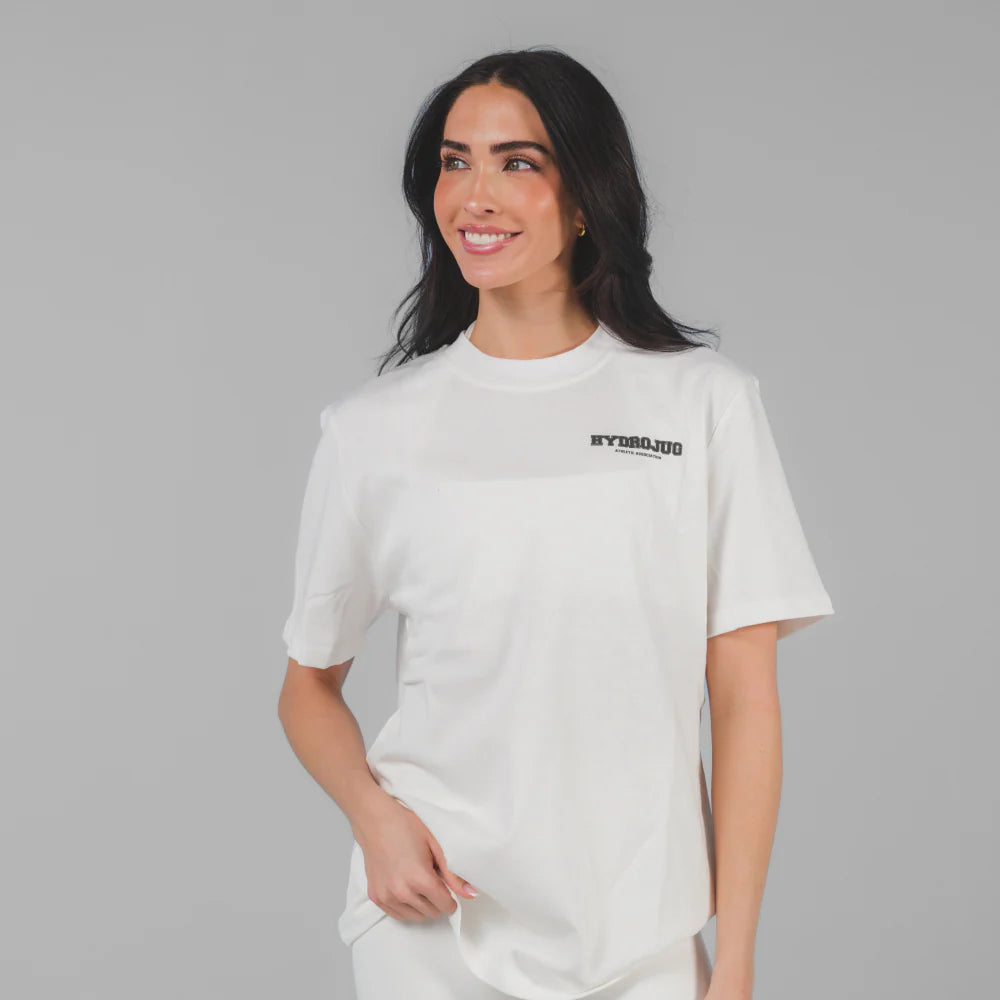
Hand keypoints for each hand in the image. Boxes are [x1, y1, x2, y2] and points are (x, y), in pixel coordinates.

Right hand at [354, 795, 478, 921]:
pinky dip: (405, 906)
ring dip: (422, 905)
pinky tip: (406, 886)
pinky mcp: (376, 897)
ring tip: (418, 882)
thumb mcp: (435, 845)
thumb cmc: (406, 827)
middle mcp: (402, 892)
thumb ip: (453, 874)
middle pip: (432, 912)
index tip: (449, 889)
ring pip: (416, 916)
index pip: (445, 905)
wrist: (375, 820)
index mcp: (420, 879)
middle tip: (432, 878)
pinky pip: (398, 915)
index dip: (451, 898)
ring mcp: (387, 896)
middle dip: (437, 900)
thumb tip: (470, 894)